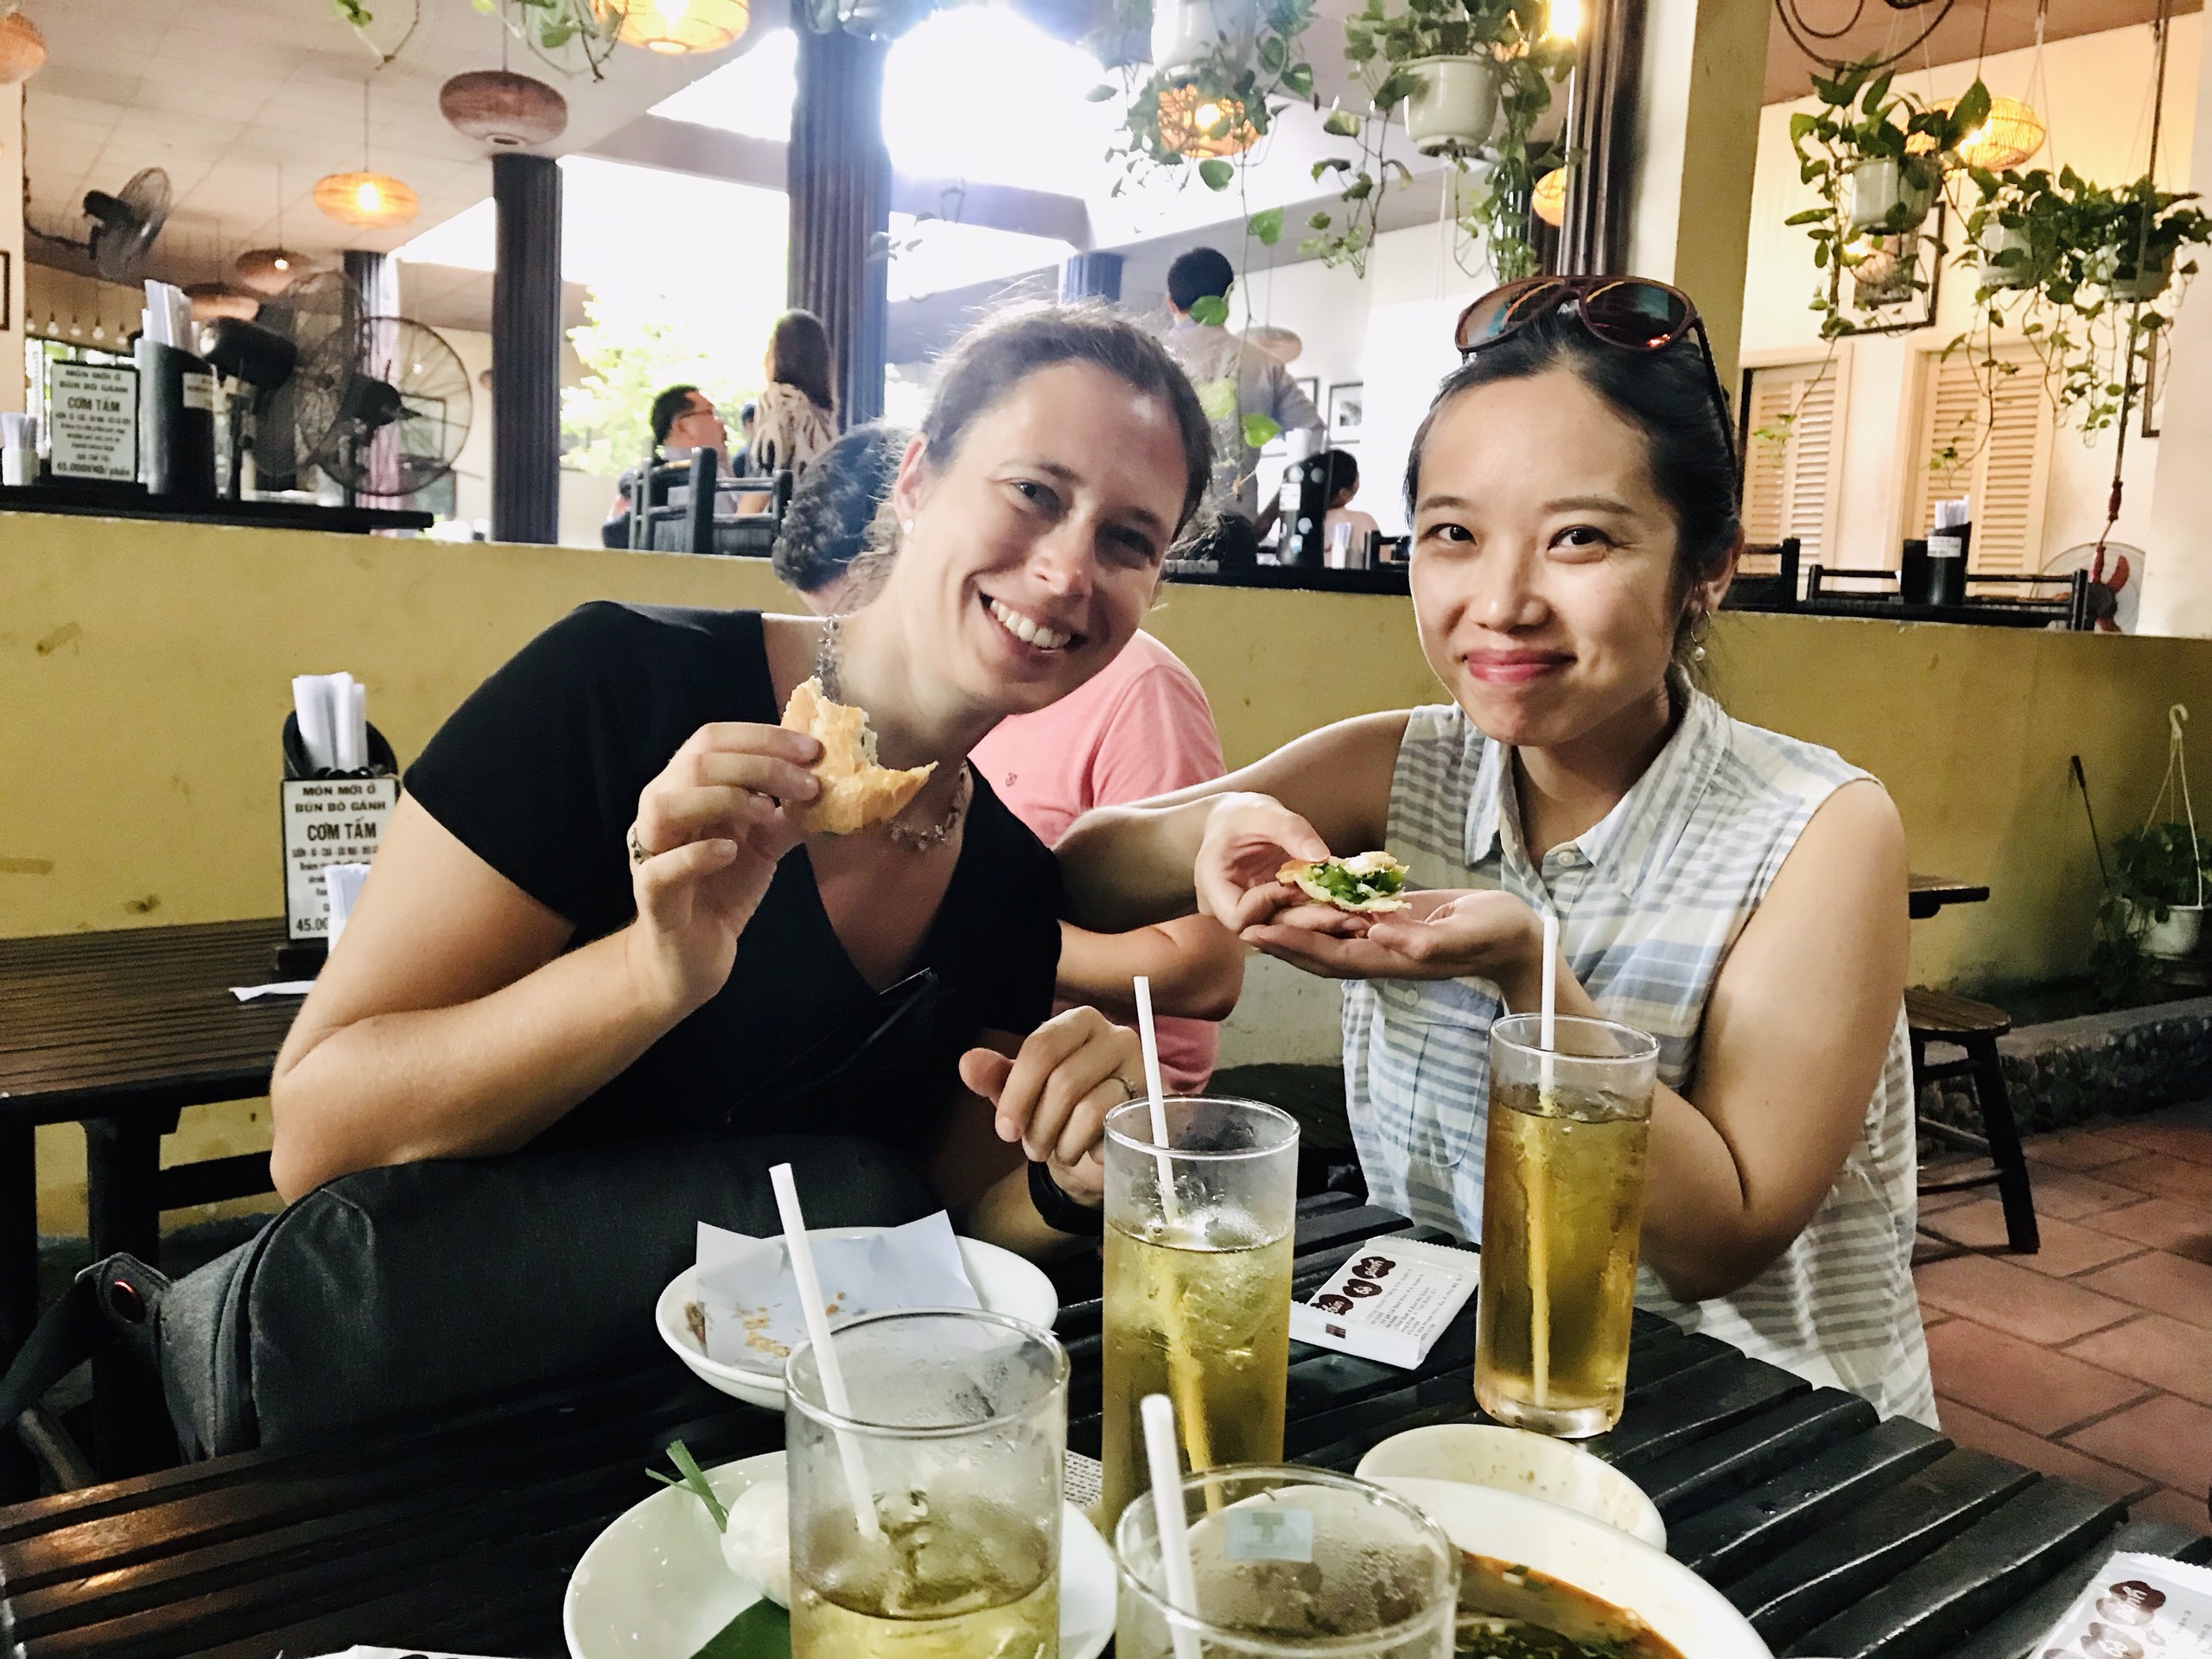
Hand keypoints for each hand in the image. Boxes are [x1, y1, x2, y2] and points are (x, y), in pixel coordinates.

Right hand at [625, 722, 820, 1016]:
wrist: (693, 956)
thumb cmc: (722, 890)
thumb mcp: (764, 845)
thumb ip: (789, 815)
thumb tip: (830, 786)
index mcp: (686, 788)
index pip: (713, 740)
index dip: (764, 738)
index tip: (813, 749)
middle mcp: (661, 810)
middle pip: (696, 763)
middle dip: (759, 765)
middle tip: (809, 783)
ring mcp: (651, 851)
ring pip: (666, 804)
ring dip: (723, 798)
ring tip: (767, 812)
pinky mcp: (651, 895)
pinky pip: (661, 868)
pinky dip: (697, 854)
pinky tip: (731, 851)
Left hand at [958, 1007, 1141, 1209]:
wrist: (1097, 1148)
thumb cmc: (1059, 1112)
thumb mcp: (1022, 1094)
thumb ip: (996, 1077)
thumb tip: (968, 1063)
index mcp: (1079, 1022)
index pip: (1042, 1047)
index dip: (1017, 1092)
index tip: (1005, 1129)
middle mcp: (1116, 1036)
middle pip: (1063, 1080)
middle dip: (1038, 1124)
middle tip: (1030, 1148)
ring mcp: (1142, 1070)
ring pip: (1087, 1109)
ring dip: (1060, 1142)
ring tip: (1054, 1152)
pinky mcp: (1154, 1107)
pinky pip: (1112, 1132)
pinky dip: (1088, 1149)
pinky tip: (1084, 1152)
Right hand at [1193, 793, 1336, 932]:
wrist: (1235, 822)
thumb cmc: (1241, 814)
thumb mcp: (1263, 812)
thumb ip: (1290, 830)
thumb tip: (1322, 857)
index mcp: (1213, 887)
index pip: (1239, 917)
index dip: (1269, 904)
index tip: (1296, 883)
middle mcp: (1230, 909)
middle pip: (1268, 929)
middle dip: (1308, 922)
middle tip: (1349, 917)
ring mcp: (1252, 914)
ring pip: (1285, 930)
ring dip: (1319, 923)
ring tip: (1356, 918)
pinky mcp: (1272, 913)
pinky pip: (1295, 921)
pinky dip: (1320, 915)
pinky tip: (1348, 911)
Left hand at [1244, 888, 1547, 998]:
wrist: (1518, 937)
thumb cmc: (1497, 937)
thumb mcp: (1465, 936)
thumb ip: (1425, 940)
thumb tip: (1379, 935)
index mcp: (1391, 959)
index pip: (1329, 956)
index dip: (1291, 945)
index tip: (1257, 933)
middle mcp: (1381, 952)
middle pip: (1318, 949)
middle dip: (1279, 937)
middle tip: (1237, 919)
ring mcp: (1386, 937)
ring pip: (1330, 934)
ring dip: (1295, 922)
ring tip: (1258, 905)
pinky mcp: (1395, 919)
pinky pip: (1351, 917)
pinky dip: (1324, 907)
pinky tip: (1303, 891)